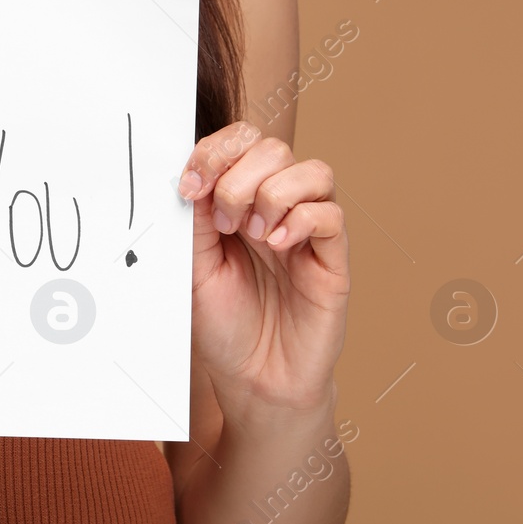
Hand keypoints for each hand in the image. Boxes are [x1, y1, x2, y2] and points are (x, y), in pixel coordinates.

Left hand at [177, 121, 350, 416]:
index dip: (216, 151)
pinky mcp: (332, 259)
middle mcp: (275, 209)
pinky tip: (277, 246)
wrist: (253, 379)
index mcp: (237, 202)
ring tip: (253, 236)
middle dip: (239, 177)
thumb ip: (195, 219)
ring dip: (273, 195)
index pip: (240, 143)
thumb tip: (193, 173)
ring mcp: (306, 231)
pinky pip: (331, 216)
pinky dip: (301, 221)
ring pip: (312, 171)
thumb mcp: (193, 266)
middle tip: (222, 223)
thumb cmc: (224, 325)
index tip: (190, 184)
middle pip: (274, 148)